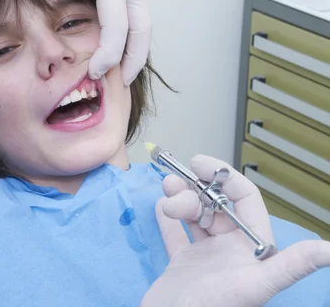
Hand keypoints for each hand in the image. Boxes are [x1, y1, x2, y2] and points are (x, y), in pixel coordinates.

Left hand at [24, 0, 150, 84]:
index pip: (118, 22)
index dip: (110, 51)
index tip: (97, 73)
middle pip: (142, 24)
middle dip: (134, 57)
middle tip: (119, 84)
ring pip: (141, 17)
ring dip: (135, 46)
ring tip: (120, 71)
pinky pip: (132, 8)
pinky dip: (129, 32)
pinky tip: (113, 43)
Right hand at [142, 155, 329, 306]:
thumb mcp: (253, 286)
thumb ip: (291, 266)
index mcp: (252, 252)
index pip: (244, 201)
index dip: (224, 178)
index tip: (199, 163)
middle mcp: (231, 251)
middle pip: (215, 205)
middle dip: (194, 189)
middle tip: (172, 185)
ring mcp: (206, 256)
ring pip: (196, 215)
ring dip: (179, 198)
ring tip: (164, 193)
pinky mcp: (182, 264)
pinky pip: (175, 233)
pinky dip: (166, 218)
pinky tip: (159, 205)